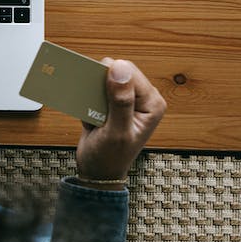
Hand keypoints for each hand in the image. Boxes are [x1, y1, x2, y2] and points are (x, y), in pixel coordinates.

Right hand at [75, 59, 166, 188]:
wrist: (98, 172)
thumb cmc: (110, 158)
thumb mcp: (117, 132)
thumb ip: (120, 102)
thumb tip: (120, 68)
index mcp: (152, 103)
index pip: (129, 73)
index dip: (109, 79)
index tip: (97, 97)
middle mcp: (143, 98)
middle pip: (117, 71)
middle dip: (100, 87)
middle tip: (95, 110)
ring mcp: (128, 99)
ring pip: (104, 78)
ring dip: (93, 94)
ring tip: (95, 117)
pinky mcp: (113, 102)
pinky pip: (96, 89)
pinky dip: (88, 100)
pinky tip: (92, 119)